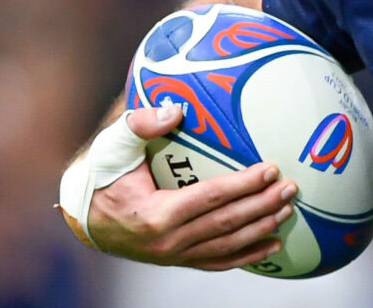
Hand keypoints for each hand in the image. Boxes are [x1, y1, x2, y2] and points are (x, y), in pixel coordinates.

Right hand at [86, 106, 297, 269]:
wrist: (81, 217)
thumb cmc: (100, 175)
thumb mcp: (112, 144)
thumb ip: (141, 123)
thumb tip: (175, 109)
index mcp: (154, 213)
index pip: (210, 197)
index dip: (243, 184)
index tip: (271, 168)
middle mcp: (167, 241)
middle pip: (226, 223)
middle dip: (263, 205)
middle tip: (291, 188)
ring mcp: (173, 255)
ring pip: (227, 246)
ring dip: (261, 228)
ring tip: (288, 210)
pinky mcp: (177, 260)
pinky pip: (218, 262)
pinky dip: (247, 256)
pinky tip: (273, 245)